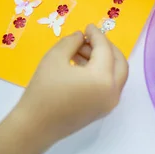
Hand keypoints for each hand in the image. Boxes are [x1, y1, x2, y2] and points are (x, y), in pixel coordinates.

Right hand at [15, 24, 128, 143]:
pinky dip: (101, 73)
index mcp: (104, 78)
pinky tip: (81, 65)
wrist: (34, 127)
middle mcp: (113, 91)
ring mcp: (110, 103)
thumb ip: (72, 42)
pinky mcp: (103, 109)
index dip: (97, 35)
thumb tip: (81, 36)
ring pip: (116, 74)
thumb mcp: (55, 58)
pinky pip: (108, 86)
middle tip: (90, 38)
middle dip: (106, 47)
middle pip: (119, 62)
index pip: (105, 50)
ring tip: (79, 51)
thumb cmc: (43, 91)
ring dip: (102, 60)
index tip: (89, 26)